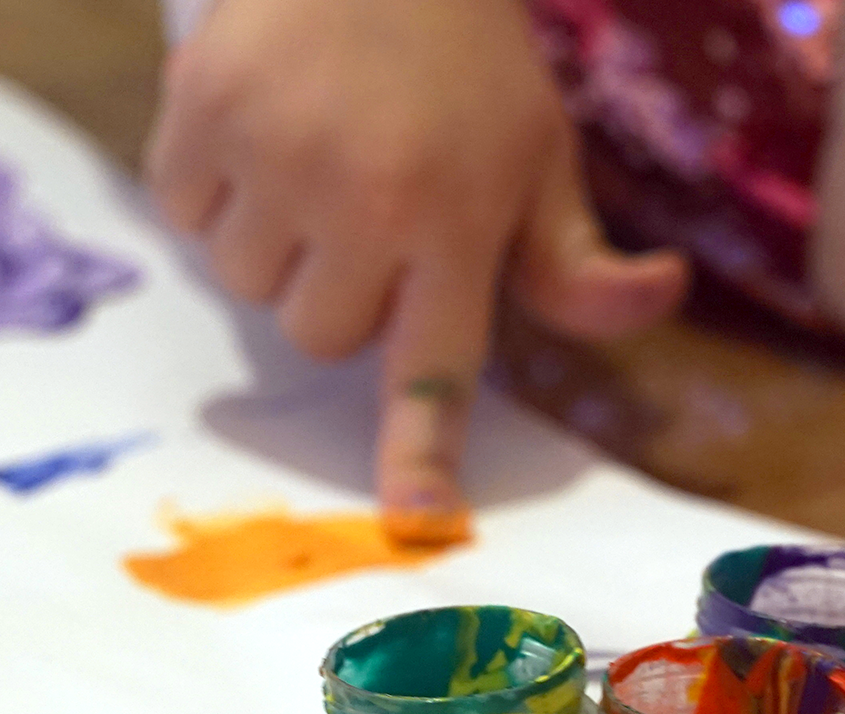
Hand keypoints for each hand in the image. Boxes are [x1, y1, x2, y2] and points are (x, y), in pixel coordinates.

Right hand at [145, 0, 687, 539]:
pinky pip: (183, 214)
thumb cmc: (468, 62)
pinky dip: (208, 188)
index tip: (414, 519)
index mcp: (458, 219)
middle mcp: (367, 197)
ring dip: (270, 244)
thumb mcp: (541, 153)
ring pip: (244, 283)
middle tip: (363, 212)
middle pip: (319, 335)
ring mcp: (276, 151)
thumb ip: (576, 256)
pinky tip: (256, 130)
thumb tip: (661, 293)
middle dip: (338, 291)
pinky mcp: (202, 107)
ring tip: (308, 164)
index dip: (422, 450)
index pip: (437, 364)